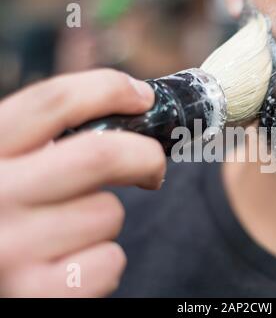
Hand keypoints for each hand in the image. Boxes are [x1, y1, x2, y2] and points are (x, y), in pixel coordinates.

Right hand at [0, 69, 165, 296]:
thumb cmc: (0, 217)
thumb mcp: (5, 167)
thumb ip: (38, 142)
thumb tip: (124, 107)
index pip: (55, 101)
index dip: (111, 90)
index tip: (143, 98)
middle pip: (101, 155)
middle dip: (145, 156)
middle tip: (151, 167)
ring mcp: (12, 250)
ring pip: (108, 213)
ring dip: (106, 219)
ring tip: (70, 233)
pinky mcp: (37, 294)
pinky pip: (109, 260)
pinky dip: (104, 261)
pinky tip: (71, 267)